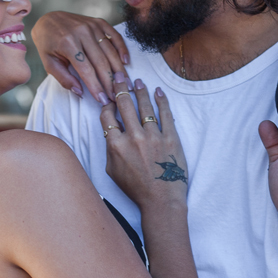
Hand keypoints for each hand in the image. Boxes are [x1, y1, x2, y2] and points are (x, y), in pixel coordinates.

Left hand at [31, 11, 129, 99]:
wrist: (48, 19)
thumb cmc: (48, 44)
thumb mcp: (49, 63)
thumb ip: (64, 78)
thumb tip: (80, 93)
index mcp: (67, 43)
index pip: (86, 70)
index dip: (96, 86)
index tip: (103, 100)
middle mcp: (82, 33)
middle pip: (101, 62)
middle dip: (110, 82)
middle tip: (116, 97)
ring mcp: (92, 26)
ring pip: (110, 51)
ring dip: (119, 70)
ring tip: (125, 84)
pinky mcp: (98, 22)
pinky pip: (114, 36)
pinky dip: (122, 49)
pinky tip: (126, 62)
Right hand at [102, 73, 187, 206]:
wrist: (161, 200)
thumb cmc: (136, 188)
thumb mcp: (112, 171)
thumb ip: (110, 149)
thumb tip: (109, 131)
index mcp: (116, 146)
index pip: (107, 117)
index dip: (107, 105)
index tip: (109, 100)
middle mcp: (133, 138)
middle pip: (124, 106)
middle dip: (120, 88)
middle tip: (119, 77)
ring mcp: (153, 137)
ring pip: (144, 107)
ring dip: (139, 91)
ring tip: (138, 81)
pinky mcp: (170, 138)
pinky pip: (165, 114)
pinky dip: (161, 101)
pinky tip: (158, 92)